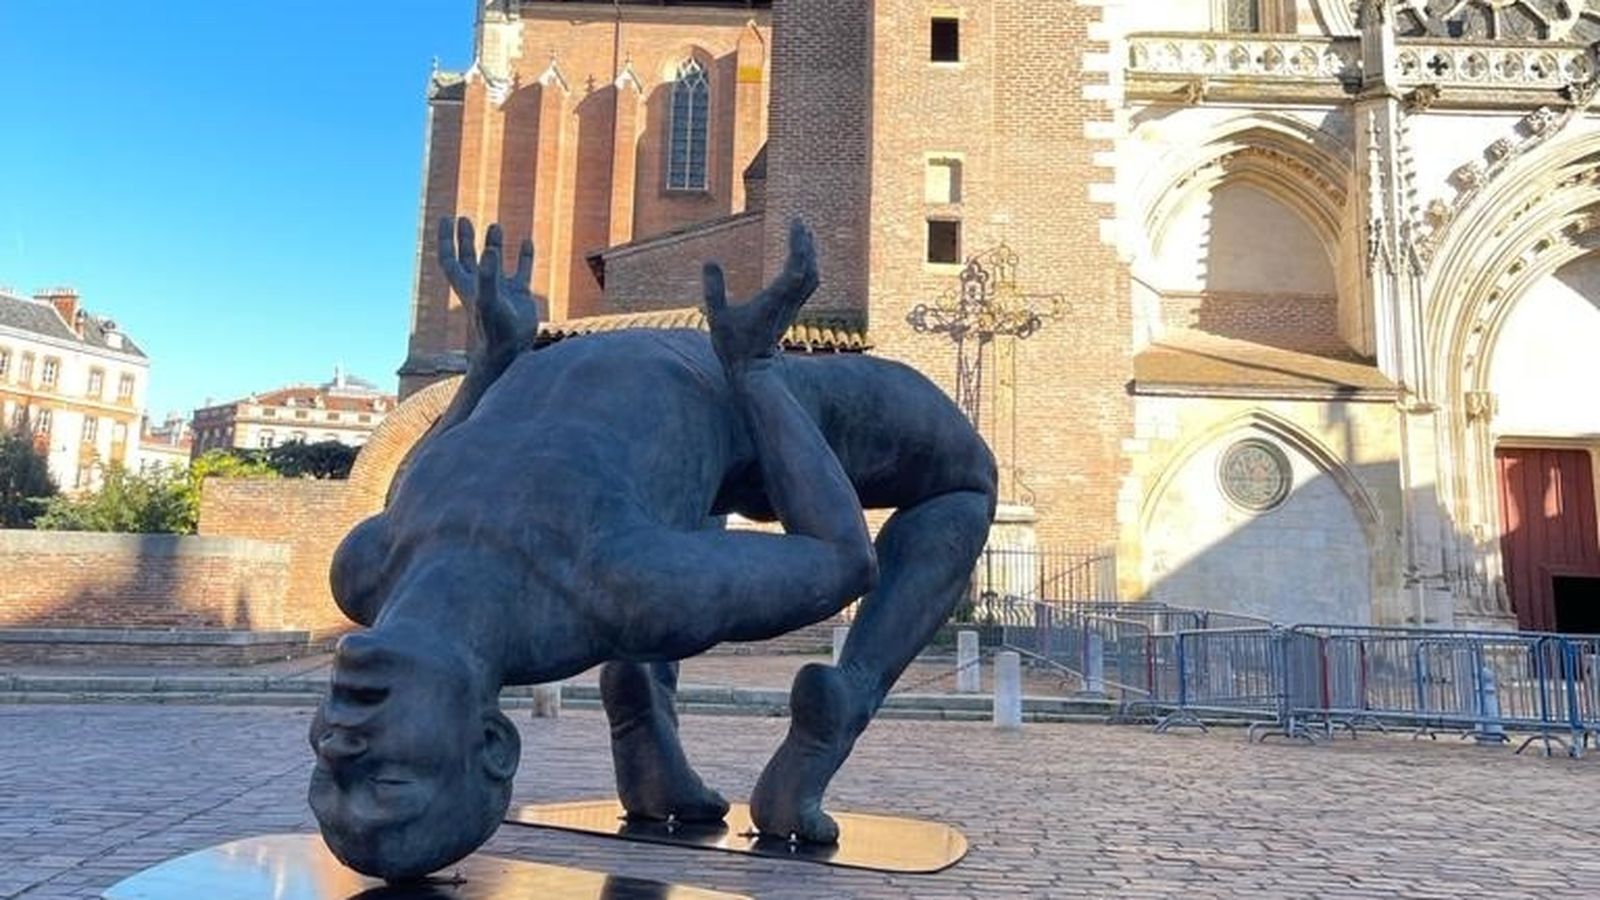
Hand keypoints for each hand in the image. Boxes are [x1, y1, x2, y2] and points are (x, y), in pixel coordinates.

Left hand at [438, 217, 541, 358]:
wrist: (511, 352)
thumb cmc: (493, 329)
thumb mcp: (489, 300)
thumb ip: (488, 275)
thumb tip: (490, 250)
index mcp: (467, 285)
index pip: (450, 258)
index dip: (445, 239)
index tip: (446, 219)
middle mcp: (481, 285)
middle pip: (467, 257)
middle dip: (464, 239)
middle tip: (462, 219)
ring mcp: (501, 290)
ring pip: (494, 262)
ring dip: (493, 244)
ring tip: (495, 226)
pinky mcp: (520, 296)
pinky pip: (521, 271)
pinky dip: (524, 256)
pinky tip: (526, 242)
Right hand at [703, 220, 819, 370]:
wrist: (754, 373)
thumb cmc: (734, 347)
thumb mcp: (717, 318)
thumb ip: (714, 291)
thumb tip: (710, 261)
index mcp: (773, 302)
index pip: (794, 270)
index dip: (798, 245)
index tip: (796, 223)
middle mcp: (788, 304)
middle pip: (808, 270)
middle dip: (806, 244)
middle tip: (799, 222)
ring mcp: (792, 309)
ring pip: (812, 278)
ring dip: (810, 255)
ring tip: (804, 236)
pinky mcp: (791, 313)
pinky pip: (807, 286)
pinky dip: (808, 268)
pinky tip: (801, 260)